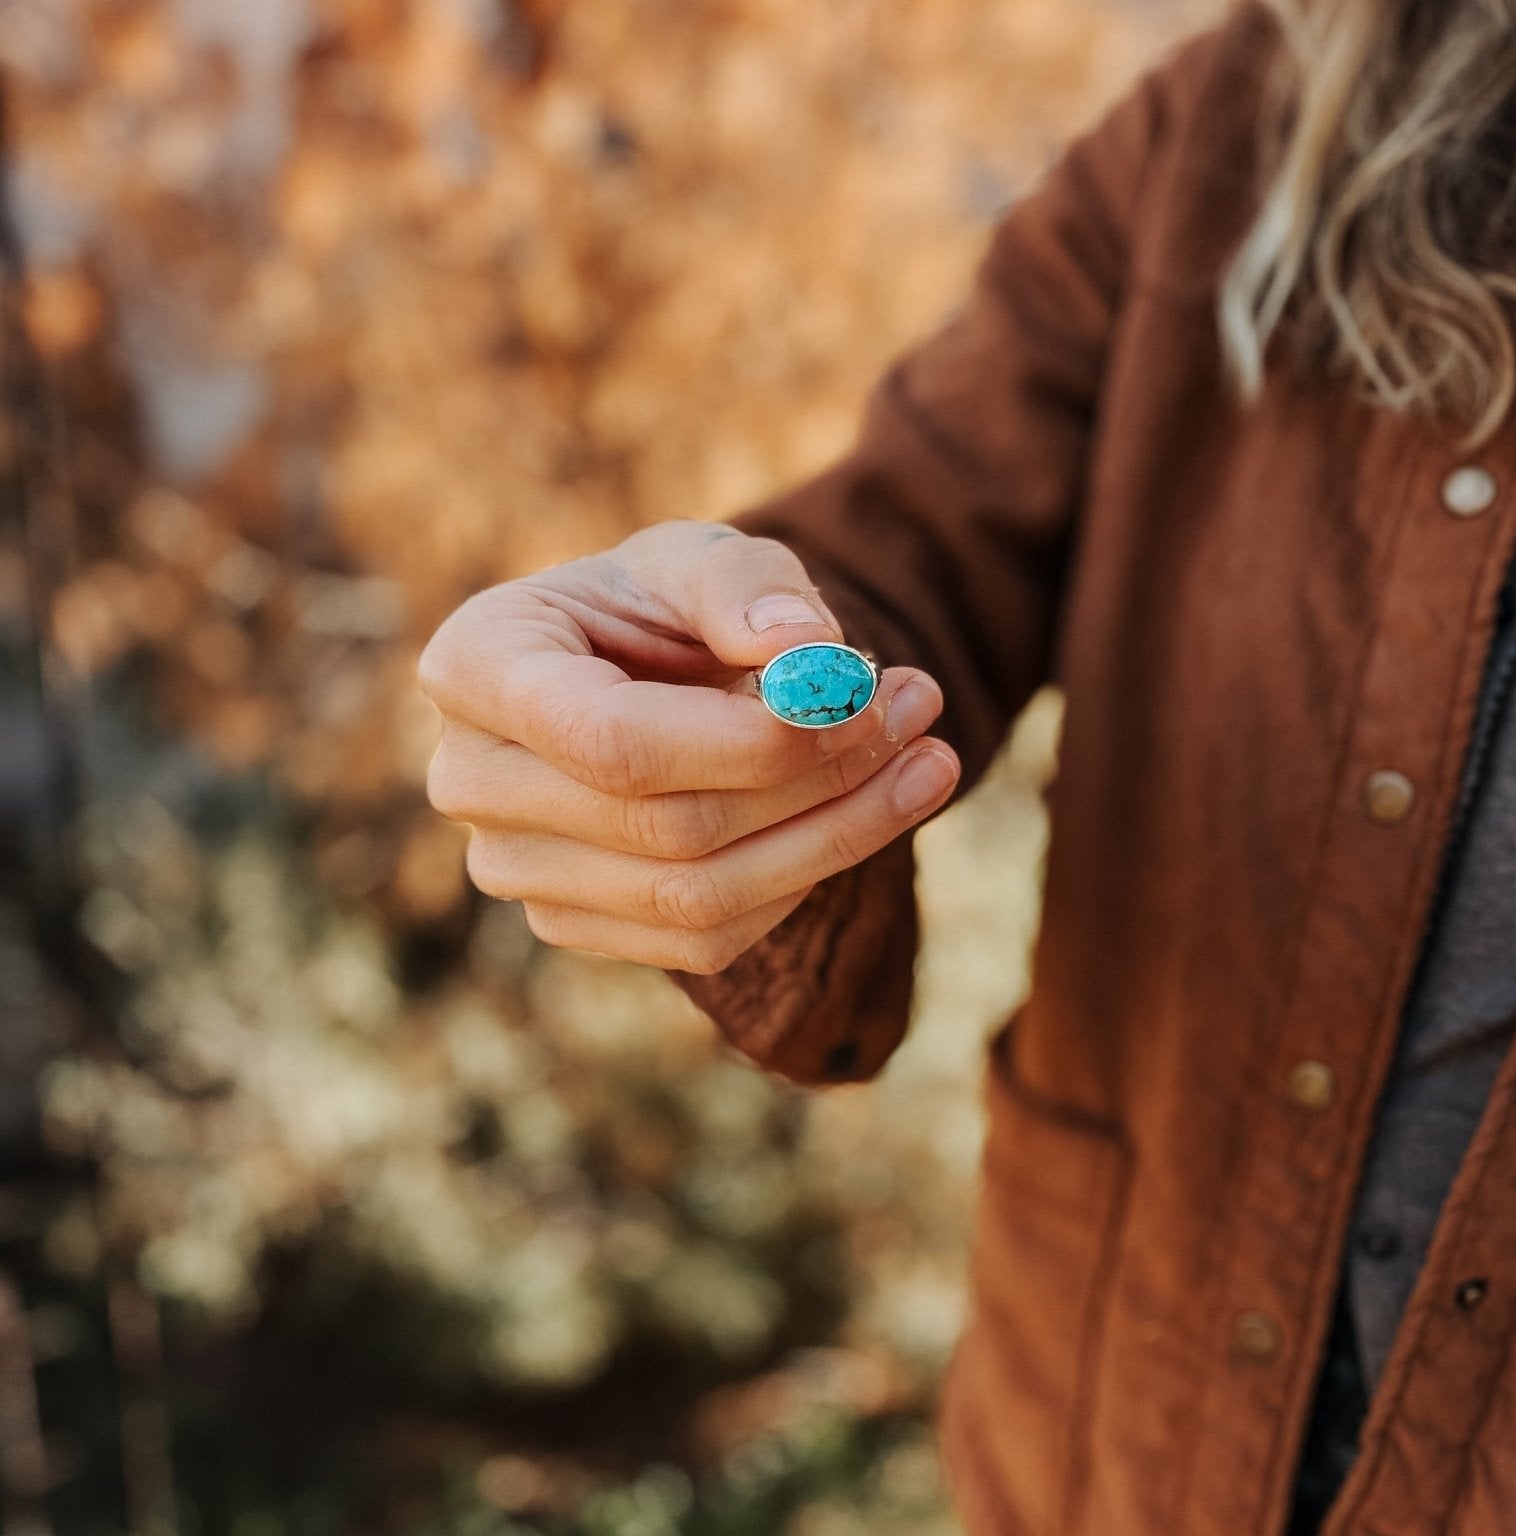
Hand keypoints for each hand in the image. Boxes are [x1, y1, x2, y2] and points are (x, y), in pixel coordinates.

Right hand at [418, 520, 959, 973]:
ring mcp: (513, 867)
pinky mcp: (571, 923)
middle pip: (664, 824)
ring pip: (695, 897)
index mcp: (477, 665)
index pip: (608, 739)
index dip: (746, 738)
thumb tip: (809, 651)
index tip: (861, 694)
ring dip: (836, 835)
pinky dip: (800, 882)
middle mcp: (470, 779)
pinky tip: (858, 814)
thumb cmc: (659, 605)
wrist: (633, 673)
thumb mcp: (700, 557)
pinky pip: (703, 940)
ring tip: (926, 758)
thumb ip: (747, 584)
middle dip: (817, 777)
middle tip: (920, 711)